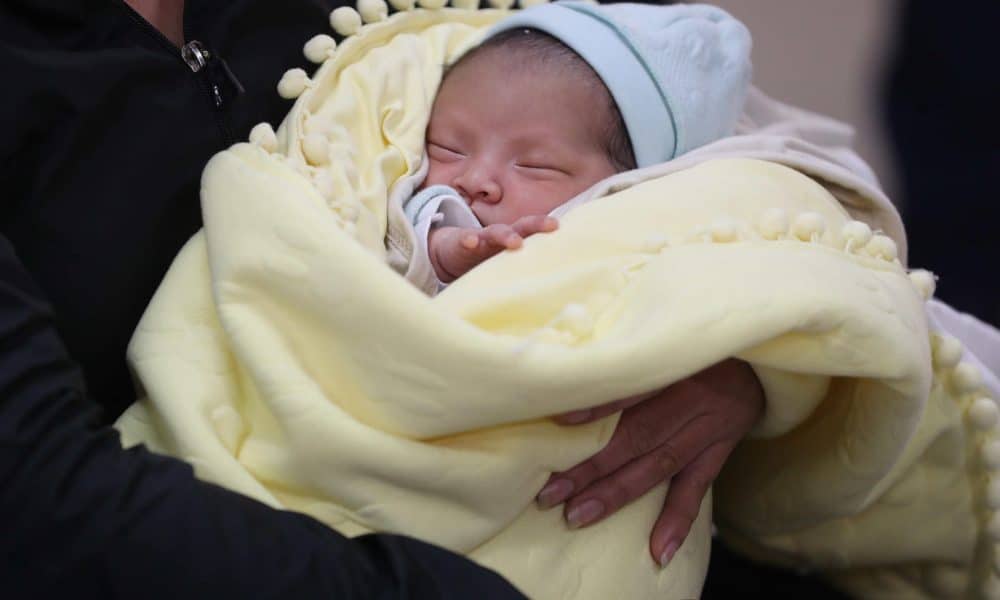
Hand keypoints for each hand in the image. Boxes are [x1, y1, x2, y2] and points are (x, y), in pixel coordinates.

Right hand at [429, 216, 557, 282]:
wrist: (449, 250)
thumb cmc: (485, 257)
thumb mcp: (507, 261)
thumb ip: (527, 266)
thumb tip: (557, 286)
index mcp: (514, 240)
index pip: (535, 232)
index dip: (549, 230)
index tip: (567, 229)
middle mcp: (501, 237)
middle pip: (521, 227)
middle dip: (537, 225)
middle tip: (552, 225)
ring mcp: (481, 239)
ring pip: (495, 233)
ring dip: (506, 235)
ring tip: (516, 242)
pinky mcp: (461, 245)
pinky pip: (465, 242)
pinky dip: (468, 240)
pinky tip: (470, 241)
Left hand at [536, 359, 763, 565]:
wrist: (759, 360)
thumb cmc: (696, 345)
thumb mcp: (670, 335)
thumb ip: (632, 353)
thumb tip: (576, 367)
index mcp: (675, 366)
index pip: (631, 389)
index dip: (598, 406)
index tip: (559, 421)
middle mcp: (692, 400)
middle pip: (636, 437)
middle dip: (591, 467)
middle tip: (550, 494)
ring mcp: (707, 430)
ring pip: (658, 466)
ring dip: (617, 494)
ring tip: (579, 516)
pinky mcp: (719, 451)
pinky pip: (697, 488)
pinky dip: (677, 520)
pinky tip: (659, 550)